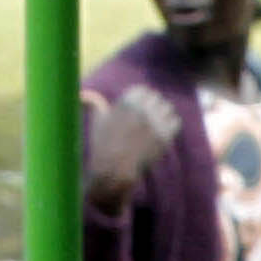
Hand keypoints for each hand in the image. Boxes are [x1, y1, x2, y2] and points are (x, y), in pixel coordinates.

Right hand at [83, 86, 175, 210]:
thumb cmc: (103, 146)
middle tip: (149, 120)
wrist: (114, 170)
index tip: (140, 111)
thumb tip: (84, 94)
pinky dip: (171, 126)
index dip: (143, 100)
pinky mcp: (164, 136)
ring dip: (164, 114)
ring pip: (168, 107)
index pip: (144, 90)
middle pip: (157, 98)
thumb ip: (95, 105)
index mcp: (127, 102)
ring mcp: (154, 122)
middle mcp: (141, 109)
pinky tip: (163, 133)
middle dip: (153, 107)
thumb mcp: (98, 122)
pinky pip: (176, 121)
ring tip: (157, 126)